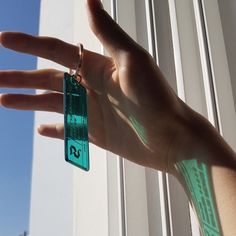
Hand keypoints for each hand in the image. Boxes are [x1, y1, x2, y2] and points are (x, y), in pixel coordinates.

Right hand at [0, 0, 197, 172]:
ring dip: (28, 102)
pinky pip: (68, 129)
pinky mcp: (94, 133)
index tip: (4, 39)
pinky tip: (40, 128)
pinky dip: (54, 129)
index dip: (30, 44)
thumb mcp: (132, 61)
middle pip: (48, 79)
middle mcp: (91, 87)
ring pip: (53, 104)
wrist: (170, 137)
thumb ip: (108, 33)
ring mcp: (91, 111)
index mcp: (97, 67)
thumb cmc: (156, 99)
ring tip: (4, 99)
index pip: (56, 51)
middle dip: (20, 77)